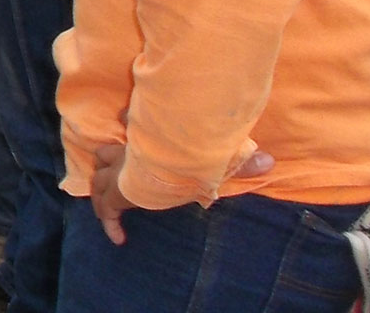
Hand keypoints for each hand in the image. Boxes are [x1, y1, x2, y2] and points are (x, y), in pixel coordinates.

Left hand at [86, 144, 274, 245]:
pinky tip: (119, 240)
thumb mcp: (220, 158)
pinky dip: (109, 225)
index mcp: (150, 143)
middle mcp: (130, 154)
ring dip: (103, 188)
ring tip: (111, 202)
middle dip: (109, 159)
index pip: (131, 129)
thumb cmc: (192, 155)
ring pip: (98, 178)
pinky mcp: (115, 194)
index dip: (130, 131)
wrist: (167, 163)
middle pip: (107, 153)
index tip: (132, 134)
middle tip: (115, 169)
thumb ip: (243, 161)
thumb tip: (270, 162)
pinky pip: (106, 211)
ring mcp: (118, 172)